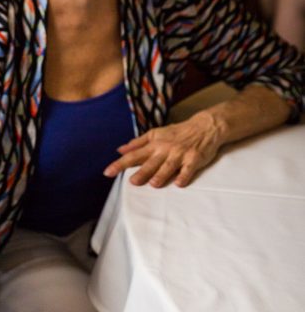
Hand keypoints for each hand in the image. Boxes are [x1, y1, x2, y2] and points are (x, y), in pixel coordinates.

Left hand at [103, 112, 223, 187]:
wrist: (204, 127)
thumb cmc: (178, 132)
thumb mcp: (155, 134)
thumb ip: (137, 143)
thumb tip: (119, 150)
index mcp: (154, 144)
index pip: (133, 155)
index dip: (120, 164)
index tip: (107, 172)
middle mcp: (165, 149)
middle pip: (150, 162)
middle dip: (141, 172)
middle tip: (132, 182)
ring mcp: (180, 154)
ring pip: (169, 166)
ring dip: (162, 174)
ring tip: (154, 184)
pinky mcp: (194, 159)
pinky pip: (188, 169)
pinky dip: (184, 175)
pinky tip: (179, 183)